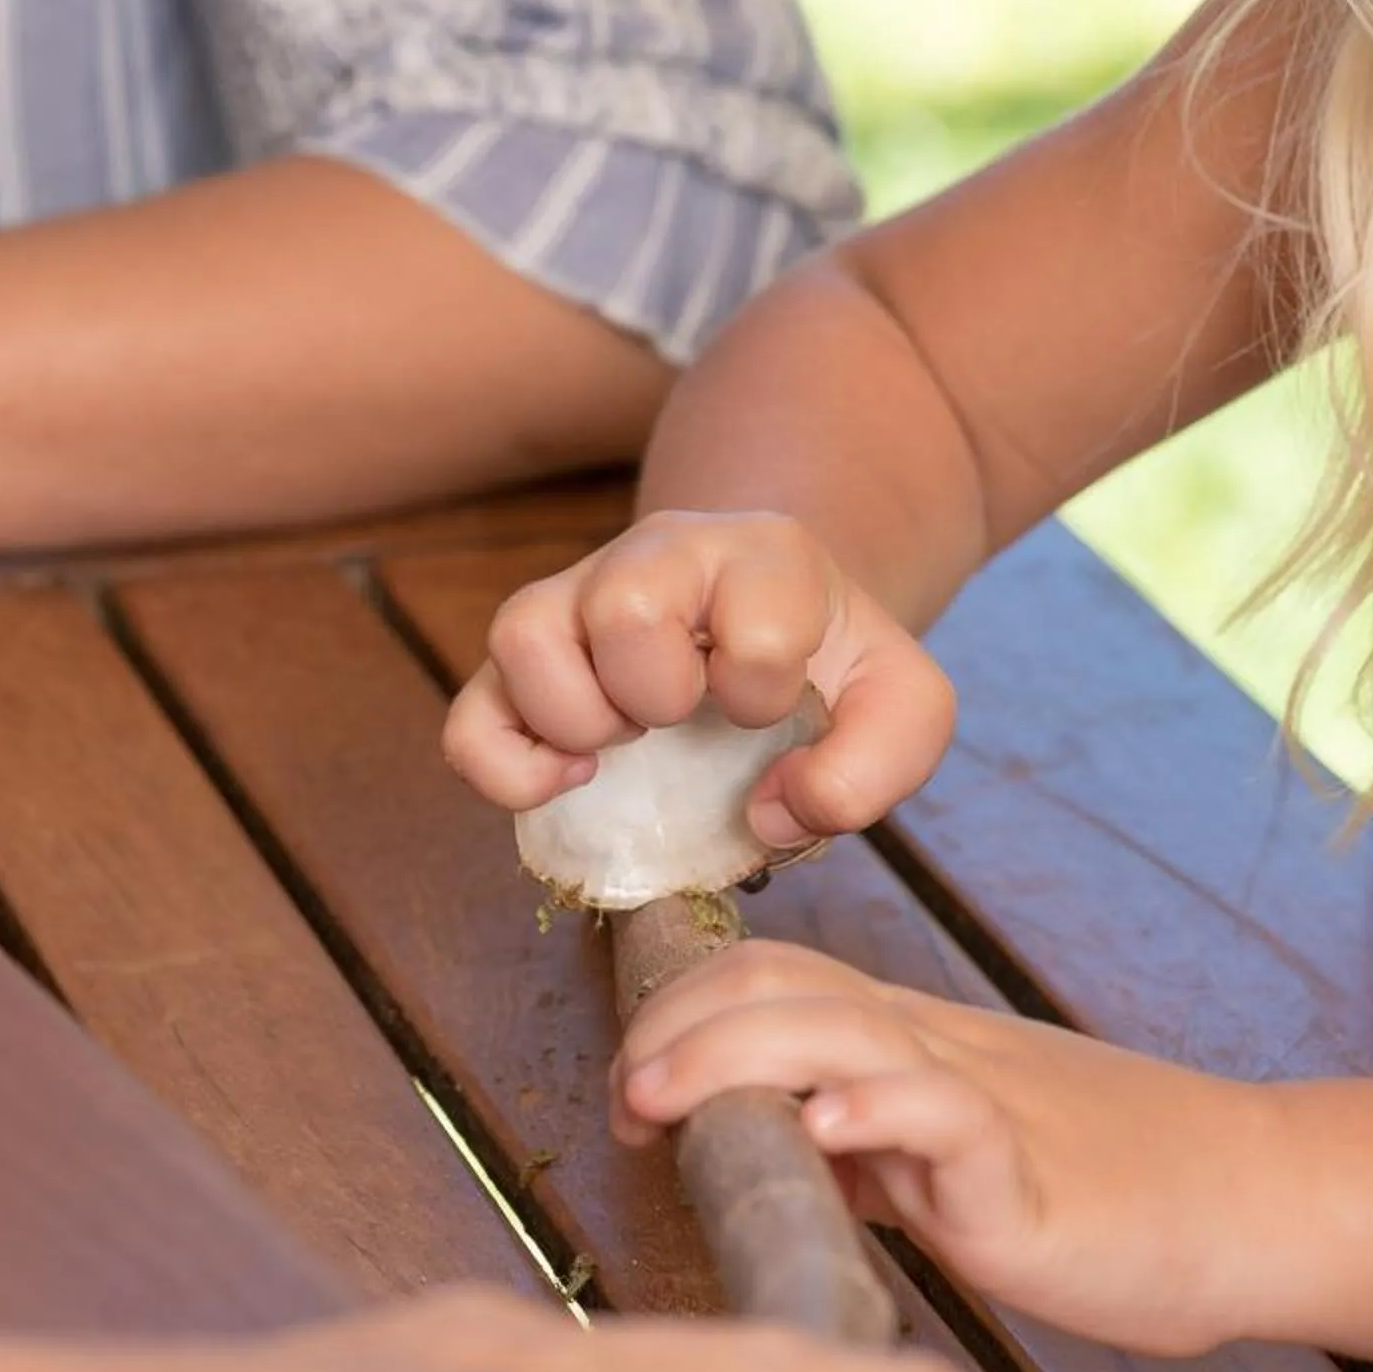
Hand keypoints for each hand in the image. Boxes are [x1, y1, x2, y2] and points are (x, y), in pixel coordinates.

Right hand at [442, 510, 956, 847]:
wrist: (775, 622)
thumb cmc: (832, 665)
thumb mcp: (903, 707)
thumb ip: (877, 764)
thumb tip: (770, 814)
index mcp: (762, 558)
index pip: (757, 622)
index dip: (764, 689)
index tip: (772, 707)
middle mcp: (656, 557)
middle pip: (622, 605)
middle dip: (662, 694)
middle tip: (690, 718)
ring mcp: (576, 597)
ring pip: (523, 634)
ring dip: (579, 718)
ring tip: (629, 741)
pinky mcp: (526, 659)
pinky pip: (468, 717)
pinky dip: (506, 768)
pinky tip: (571, 779)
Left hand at [614, 939, 1260, 1356]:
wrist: (1246, 1194)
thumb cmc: (1108, 1176)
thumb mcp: (954, 1145)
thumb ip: (865, 1138)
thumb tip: (766, 1144)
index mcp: (909, 1038)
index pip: (771, 978)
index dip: (682, 1011)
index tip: (628, 1082)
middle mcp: (933, 1048)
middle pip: (784, 989)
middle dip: (678, 1030)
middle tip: (624, 1094)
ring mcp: (980, 1102)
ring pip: (842, 1034)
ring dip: (735, 1057)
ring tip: (666, 1098)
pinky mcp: (1026, 1175)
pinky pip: (945, 1119)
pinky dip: (878, 1115)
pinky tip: (828, 1131)